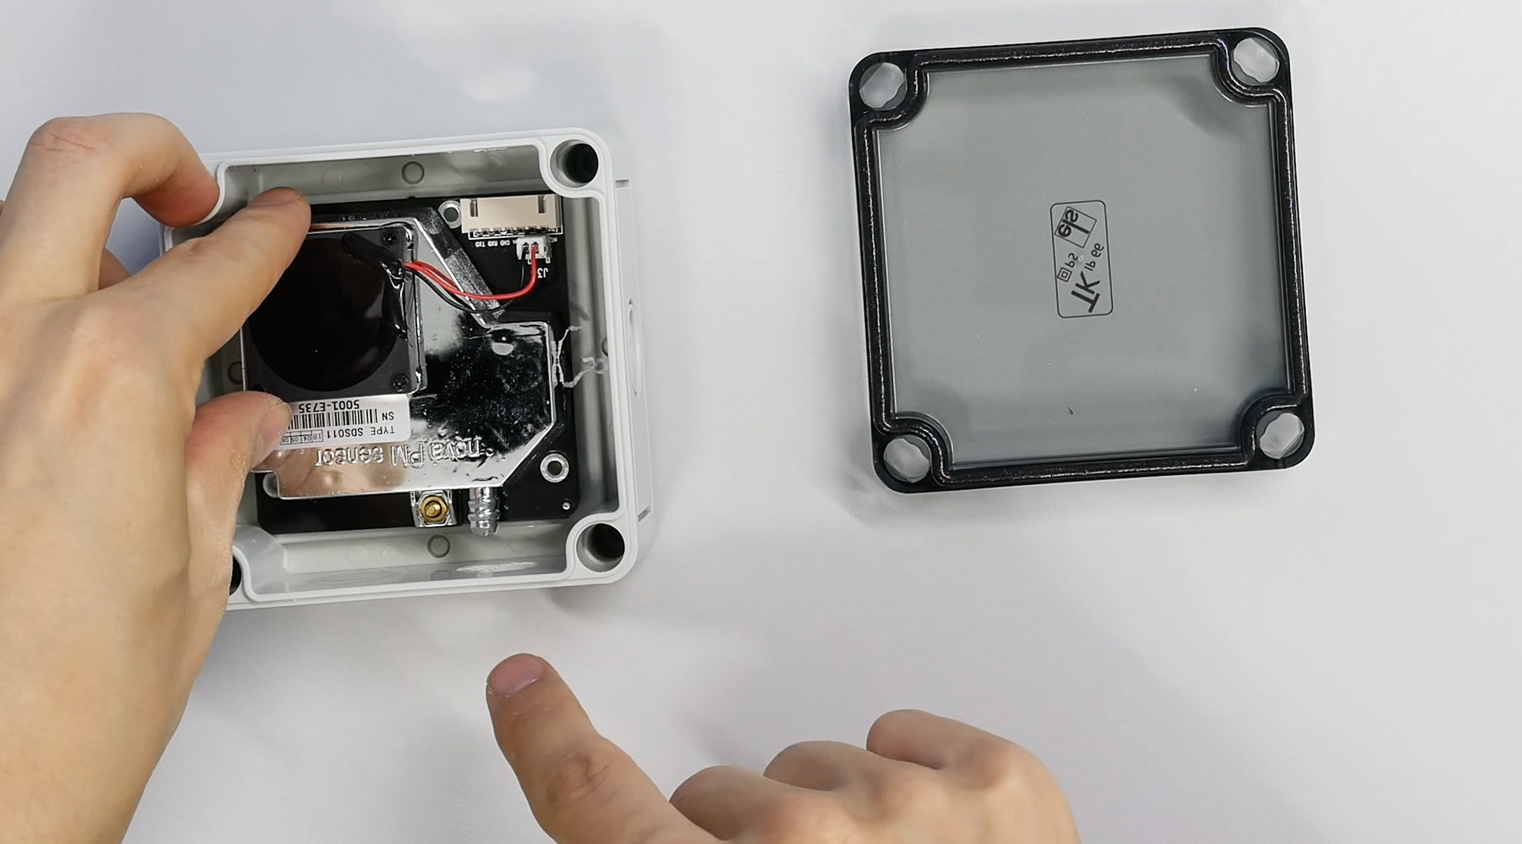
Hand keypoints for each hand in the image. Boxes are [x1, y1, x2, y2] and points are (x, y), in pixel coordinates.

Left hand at [0, 115, 309, 843]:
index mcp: (108, 380)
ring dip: (46, 215)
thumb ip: (211, 465)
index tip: (273, 224)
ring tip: (95, 262)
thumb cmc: (48, 723)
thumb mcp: (186, 576)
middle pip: (75, 163)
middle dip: (153, 151)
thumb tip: (235, 424)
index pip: (210, 263)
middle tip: (189, 188)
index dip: (264, 235)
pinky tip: (18, 356)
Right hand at [486, 655, 1080, 842]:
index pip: (597, 802)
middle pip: (722, 800)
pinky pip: (902, 738)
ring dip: (836, 830)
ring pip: (817, 770)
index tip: (526, 693)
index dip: (549, 739)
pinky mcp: (994, 782)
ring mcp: (908, 808)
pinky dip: (910, 789)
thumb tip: (642, 843)